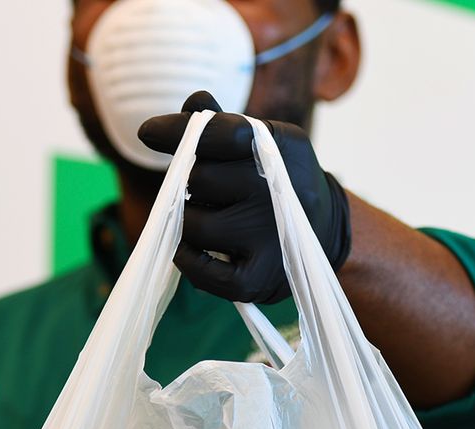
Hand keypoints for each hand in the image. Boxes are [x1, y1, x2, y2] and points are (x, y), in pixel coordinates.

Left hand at [138, 91, 350, 303]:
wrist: (324, 230)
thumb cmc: (280, 181)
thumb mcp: (265, 142)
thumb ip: (226, 125)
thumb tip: (192, 102)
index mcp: (276, 148)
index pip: (216, 133)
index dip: (176, 132)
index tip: (149, 133)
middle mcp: (274, 191)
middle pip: (198, 179)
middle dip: (191, 184)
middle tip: (206, 192)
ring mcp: (267, 238)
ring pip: (193, 225)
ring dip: (187, 222)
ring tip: (205, 220)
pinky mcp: (258, 279)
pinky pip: (202, 271)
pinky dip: (188, 261)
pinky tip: (192, 250)